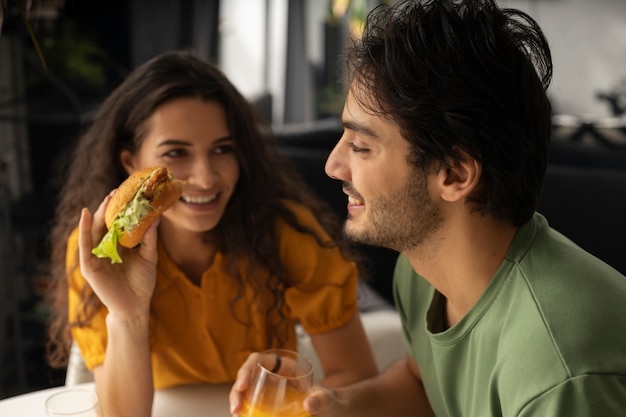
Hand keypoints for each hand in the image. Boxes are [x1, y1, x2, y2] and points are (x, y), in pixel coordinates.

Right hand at [78, 193, 158, 318]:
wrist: (136, 306)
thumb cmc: (142, 283)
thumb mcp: (149, 257)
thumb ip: (149, 238)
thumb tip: (156, 216)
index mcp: (120, 245)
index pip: (118, 222)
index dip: (122, 208)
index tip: (129, 192)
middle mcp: (106, 248)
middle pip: (106, 223)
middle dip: (110, 207)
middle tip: (117, 190)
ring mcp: (96, 256)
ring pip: (95, 230)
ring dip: (99, 214)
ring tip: (106, 199)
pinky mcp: (89, 265)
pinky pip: (85, 245)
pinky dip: (84, 230)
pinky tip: (87, 215)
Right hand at [229, 351, 342, 416]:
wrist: (331, 411)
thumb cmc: (330, 401)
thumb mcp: (328, 400)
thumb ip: (321, 400)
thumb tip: (308, 405)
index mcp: (286, 367)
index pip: (259, 360)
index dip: (247, 369)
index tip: (243, 385)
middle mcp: (274, 375)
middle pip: (248, 375)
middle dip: (237, 389)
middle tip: (236, 408)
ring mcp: (269, 388)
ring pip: (246, 389)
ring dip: (237, 400)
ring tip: (236, 414)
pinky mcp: (267, 402)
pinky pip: (251, 403)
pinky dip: (244, 409)